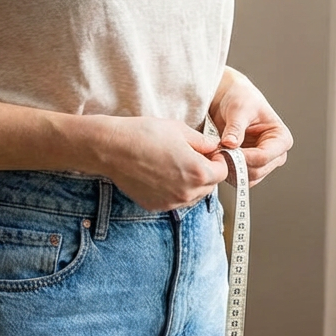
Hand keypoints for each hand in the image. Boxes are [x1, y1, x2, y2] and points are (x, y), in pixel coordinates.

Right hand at [82, 115, 229, 211]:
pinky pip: (175, 200)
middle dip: (206, 171)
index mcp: (198, 172)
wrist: (112, 148)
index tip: (211, 152)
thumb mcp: (180, 130)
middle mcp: (187, 192)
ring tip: (175, 164)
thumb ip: (202, 142)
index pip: (223, 171)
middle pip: (209, 185)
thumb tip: (213, 146)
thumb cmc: (144, 135)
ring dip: (191, 183)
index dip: (219, 159)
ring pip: (193, 195)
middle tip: (193, 156)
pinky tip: (162, 174)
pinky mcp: (156, 206)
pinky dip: (174, 190)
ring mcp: (171, 202)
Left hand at [209, 67, 292, 187]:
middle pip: (257, 170)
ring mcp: (263, 162)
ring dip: (232, 169)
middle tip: (218, 152)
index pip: (264, 156)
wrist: (230, 98)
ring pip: (249, 178)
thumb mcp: (238, 109)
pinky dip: (228, 171)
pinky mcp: (250, 165)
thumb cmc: (240, 98)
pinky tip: (219, 157)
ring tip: (218, 153)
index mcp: (281, 138)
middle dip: (237, 164)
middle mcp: (276, 153)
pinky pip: (240, 177)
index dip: (244, 157)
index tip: (226, 152)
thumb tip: (230, 144)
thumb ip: (235, 128)